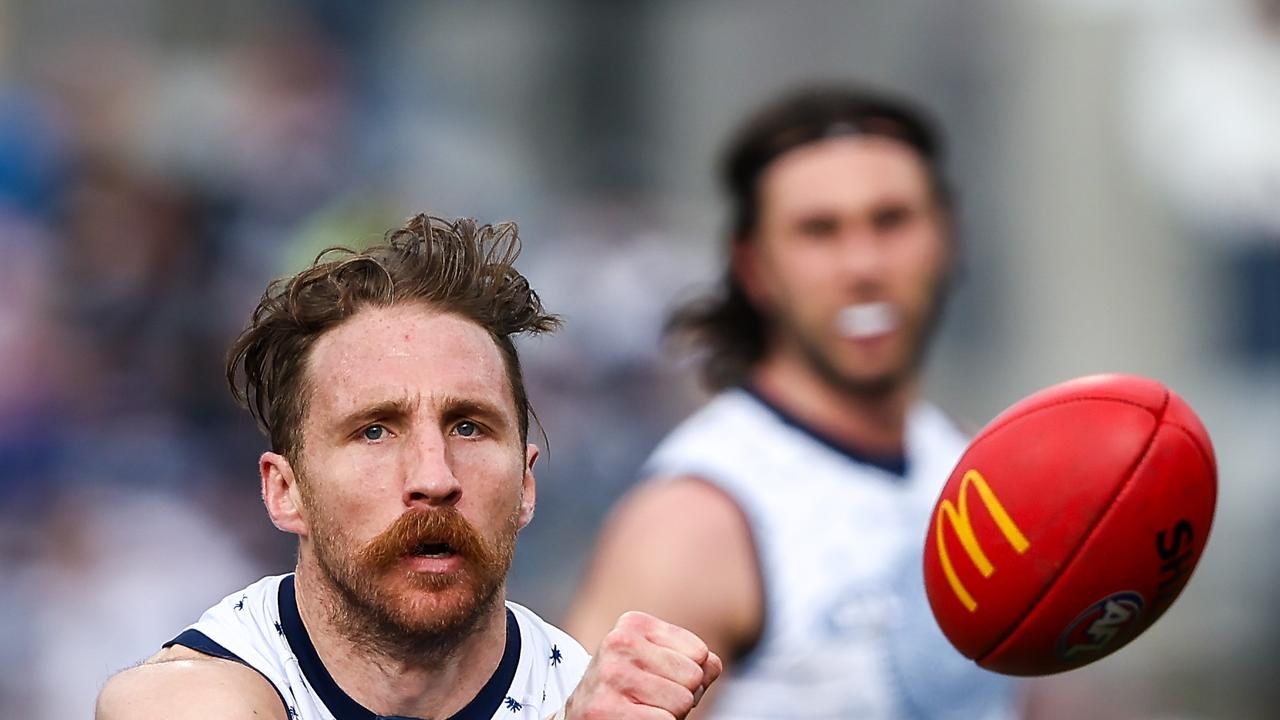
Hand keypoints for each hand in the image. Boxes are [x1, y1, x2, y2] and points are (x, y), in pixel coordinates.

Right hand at [562, 611, 722, 718]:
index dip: (690, 675)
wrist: (579, 714)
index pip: (699, 652)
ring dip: (670, 715)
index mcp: (633, 625)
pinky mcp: (605, 709)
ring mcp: (610, 676)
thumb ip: (694, 660)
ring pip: (682, 702)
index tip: (662, 680)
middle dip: (682, 696)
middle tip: (651, 699)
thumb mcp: (658, 663)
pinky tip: (633, 719)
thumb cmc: (627, 689)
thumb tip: (711, 665)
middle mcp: (618, 644)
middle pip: (692, 677)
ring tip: (641, 709)